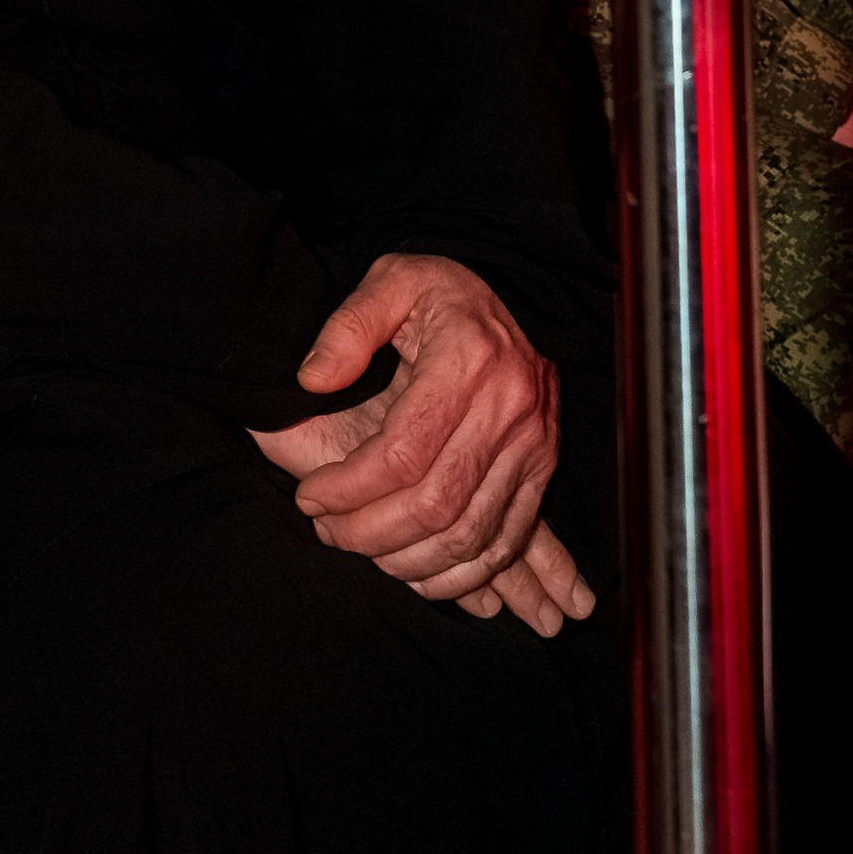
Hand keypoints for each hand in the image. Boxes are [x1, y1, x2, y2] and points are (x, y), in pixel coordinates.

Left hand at [250, 253, 591, 631]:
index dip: (348, 488)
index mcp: (467, 361)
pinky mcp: (543, 470)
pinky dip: (460, 572)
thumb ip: (348, 327)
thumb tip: (312, 380)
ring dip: (409, 560)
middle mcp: (508, 411)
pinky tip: (416, 569)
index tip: (310, 496)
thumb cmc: (446, 293)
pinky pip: (505, 541)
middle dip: (370, 534)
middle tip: (327, 530)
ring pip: (470, 536)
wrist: (522, 296)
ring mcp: (532, 447)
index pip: (402, 453)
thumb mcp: (391, 281)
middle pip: (435, 505)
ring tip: (361, 549)